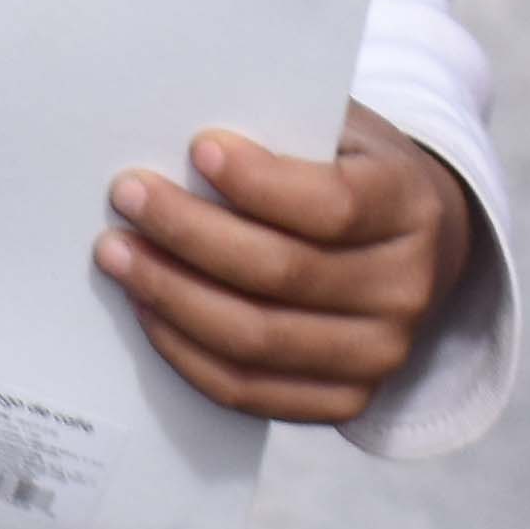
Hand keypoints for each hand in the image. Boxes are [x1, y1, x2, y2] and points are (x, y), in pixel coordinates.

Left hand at [97, 105, 472, 423]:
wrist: (412, 242)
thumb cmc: (346, 169)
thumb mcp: (334, 130)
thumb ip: (276, 130)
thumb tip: (170, 129)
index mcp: (410, 209)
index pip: (335, 205)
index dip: (260, 182)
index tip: (199, 148)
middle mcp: (406, 289)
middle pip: (283, 273)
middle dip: (189, 233)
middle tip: (127, 196)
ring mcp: (381, 353)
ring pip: (258, 337)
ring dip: (172, 295)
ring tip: (116, 253)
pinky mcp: (347, 399)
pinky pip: (250, 390)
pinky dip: (186, 351)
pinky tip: (145, 308)